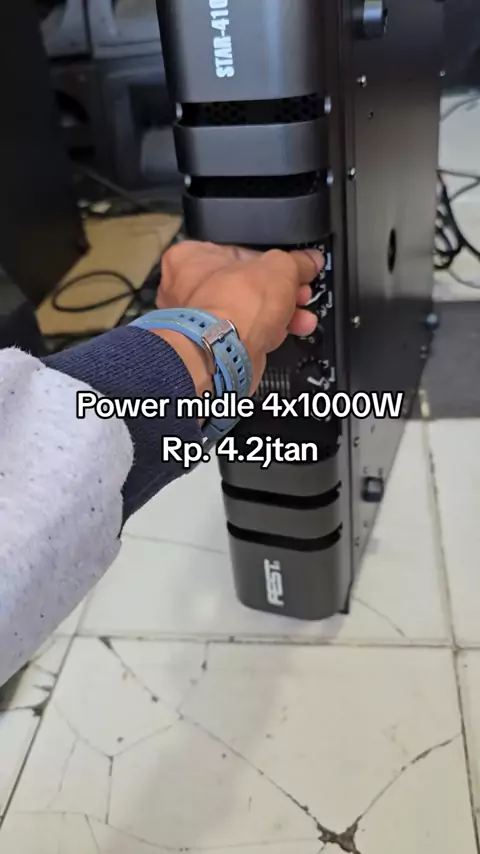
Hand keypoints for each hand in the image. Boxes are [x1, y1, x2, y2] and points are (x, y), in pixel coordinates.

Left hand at [156, 241, 323, 390]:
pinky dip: (267, 332)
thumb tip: (309, 261)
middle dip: (279, 290)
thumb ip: (297, 262)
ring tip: (301, 314)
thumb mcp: (280, 267)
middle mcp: (186, 290)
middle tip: (299, 290)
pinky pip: (244, 334)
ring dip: (278, 313)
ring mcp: (197, 323)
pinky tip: (289, 329)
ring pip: (246, 312)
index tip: (290, 266)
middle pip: (244, 285)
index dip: (270, 259)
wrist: (226, 355)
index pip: (237, 251)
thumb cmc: (235, 305)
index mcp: (190, 257)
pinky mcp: (212, 347)